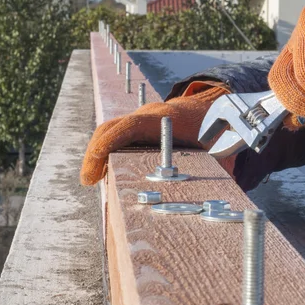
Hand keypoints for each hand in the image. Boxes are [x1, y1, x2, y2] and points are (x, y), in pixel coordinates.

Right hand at [80, 85, 230, 184]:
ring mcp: (141, 119)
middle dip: (95, 153)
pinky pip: (118, 137)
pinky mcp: (141, 128)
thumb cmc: (215, 129)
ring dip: (99, 154)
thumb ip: (208, 169)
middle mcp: (148, 115)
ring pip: (111, 132)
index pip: (129, 127)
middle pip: (111, 127)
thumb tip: (203, 198)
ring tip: (93, 180)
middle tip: (88, 181)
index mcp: (164, 118)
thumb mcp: (216, 149)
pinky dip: (108, 152)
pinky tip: (106, 173)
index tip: (95, 163)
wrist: (215, 107)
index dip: (109, 143)